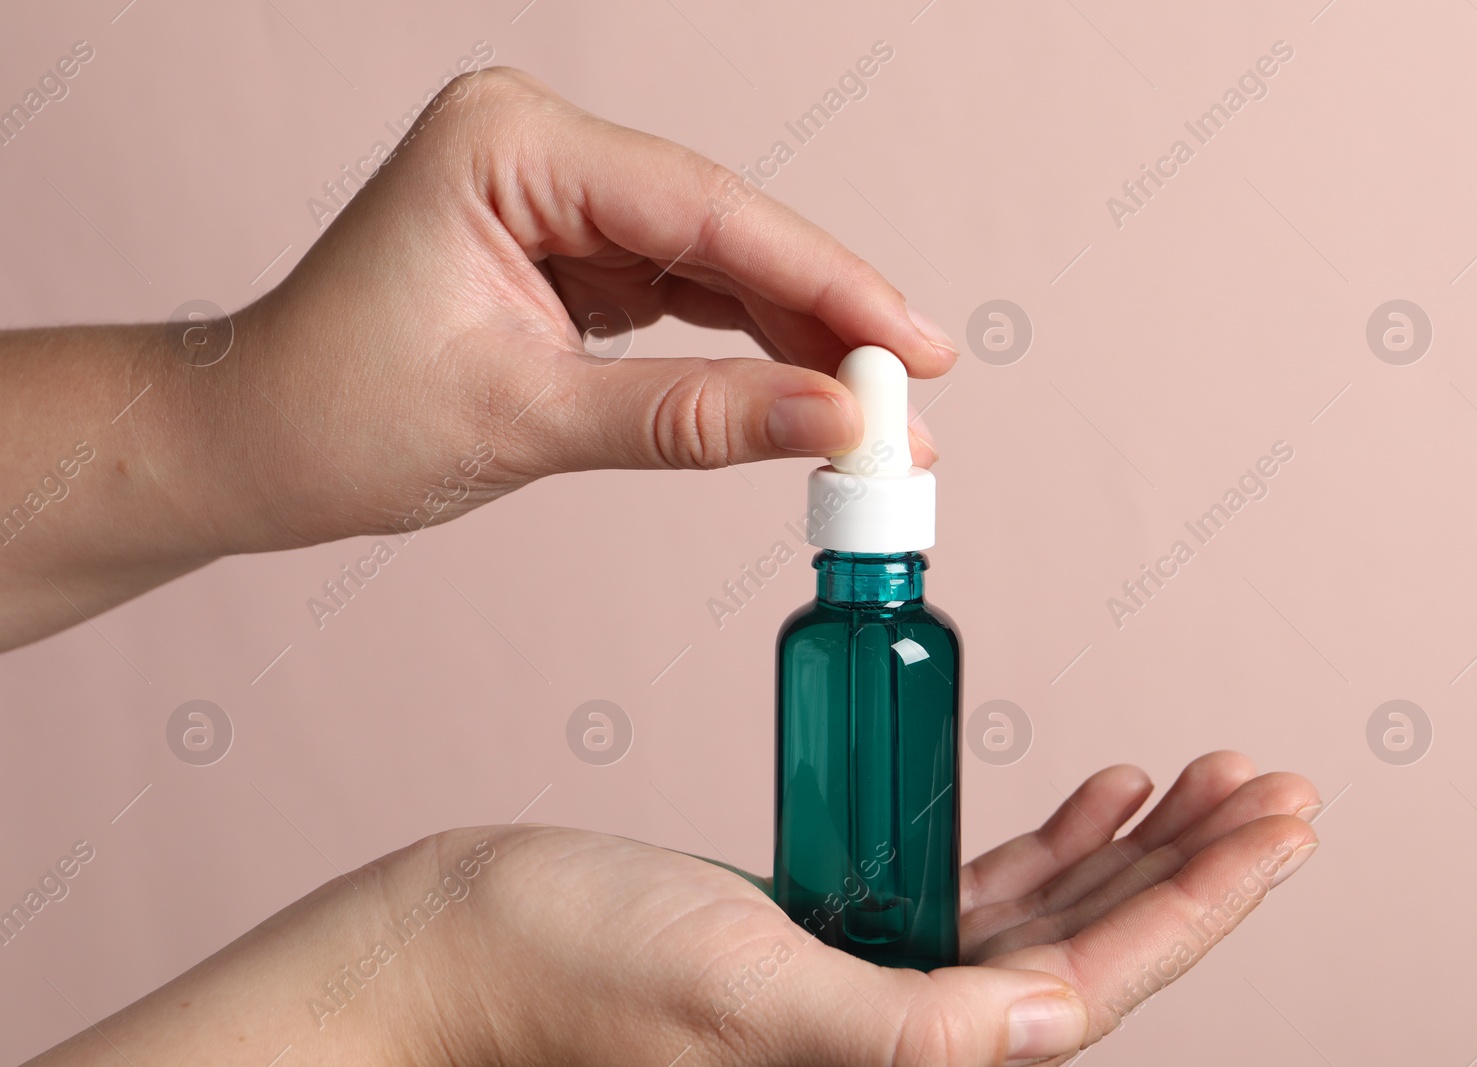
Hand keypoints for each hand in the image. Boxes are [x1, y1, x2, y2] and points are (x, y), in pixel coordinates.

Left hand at [0, 66, 951, 645]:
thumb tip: (833, 424)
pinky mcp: (569, 253)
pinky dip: (745, 348)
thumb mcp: (527, 419)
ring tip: (876, 410)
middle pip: (723, 230)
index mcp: (509, 144)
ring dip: (796, 337)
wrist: (256, 448)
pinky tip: (808, 387)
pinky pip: (684, 296)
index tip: (913, 347)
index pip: (702, 210)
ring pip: (715, 264)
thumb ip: (690, 418)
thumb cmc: (339, 416)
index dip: (824, 282)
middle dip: (823, 318)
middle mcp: (540, 151)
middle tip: (912, 399)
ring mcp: (558, 200)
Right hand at [441, 751, 1315, 1064]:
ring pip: (1046, 914)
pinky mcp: (838, 932)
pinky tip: (1095, 795)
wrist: (458, 943)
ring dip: (1133, 845)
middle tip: (1271, 785)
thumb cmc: (570, 968)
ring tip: (1201, 776)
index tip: (1278, 825)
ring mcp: (876, 981)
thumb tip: (1056, 1025)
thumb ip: (901, 1028)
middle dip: (1194, 869)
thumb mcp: (740, 988)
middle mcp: (906, 1039)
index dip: (1201, 906)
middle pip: (1094, 950)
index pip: (1095, 989)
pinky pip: (977, 891)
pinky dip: (1046, 838)